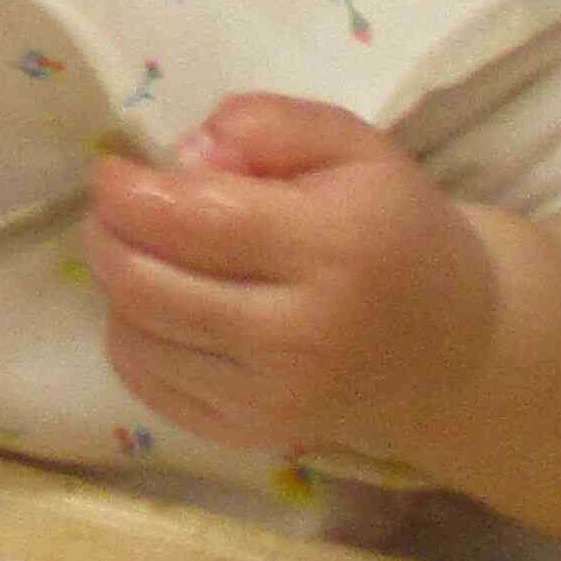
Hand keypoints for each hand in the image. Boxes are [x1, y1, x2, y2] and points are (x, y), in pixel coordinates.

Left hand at [84, 92, 494, 464]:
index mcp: (333, 248)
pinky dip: (133, 335)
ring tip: (146, 253)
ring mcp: (273, 399)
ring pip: (134, 335)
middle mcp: (301, 336)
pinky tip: (166, 306)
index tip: (114, 169)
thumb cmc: (392, 228)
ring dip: (116, 284)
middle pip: (145, 284)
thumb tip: (185, 156)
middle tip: (118, 209)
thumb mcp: (353, 146)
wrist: (453, 344)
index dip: (127, 192)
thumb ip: (267, 124)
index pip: (192, 220)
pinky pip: (145, 381)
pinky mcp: (251, 436)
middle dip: (107, 234)